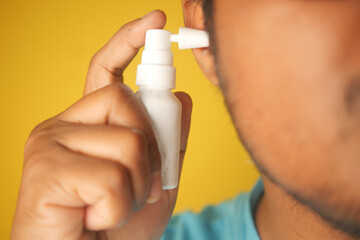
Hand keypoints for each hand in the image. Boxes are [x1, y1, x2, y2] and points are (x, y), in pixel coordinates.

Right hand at [12, 10, 191, 239]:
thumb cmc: (116, 227)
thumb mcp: (158, 181)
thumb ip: (171, 141)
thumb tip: (183, 97)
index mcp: (89, 124)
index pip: (106, 71)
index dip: (129, 42)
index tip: (155, 20)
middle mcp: (65, 124)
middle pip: (125, 102)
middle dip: (151, 148)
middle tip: (143, 184)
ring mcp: (50, 142)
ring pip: (125, 140)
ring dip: (137, 184)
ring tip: (115, 207)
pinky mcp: (45, 168)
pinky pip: (109, 176)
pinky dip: (118, 205)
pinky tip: (96, 218)